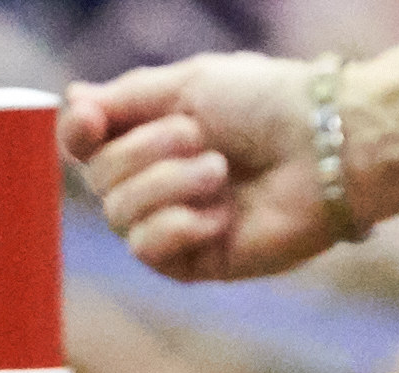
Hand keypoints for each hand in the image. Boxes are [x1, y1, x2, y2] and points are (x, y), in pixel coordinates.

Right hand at [63, 54, 341, 284]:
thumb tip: (72, 97)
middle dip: (143, 153)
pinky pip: (150, 250)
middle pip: (98, 179)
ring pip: (120, 216)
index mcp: (154, 133)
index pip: (87, 143)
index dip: (77, 134)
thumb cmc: (268, 105)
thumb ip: (127, 98)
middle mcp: (160, 179)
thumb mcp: (190, 85)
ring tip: (220, 171)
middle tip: (200, 138)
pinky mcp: (198, 262)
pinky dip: (178, 226)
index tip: (89, 119)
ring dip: (166, 186)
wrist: (326, 148)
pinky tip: (219, 216)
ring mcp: (178, 223)